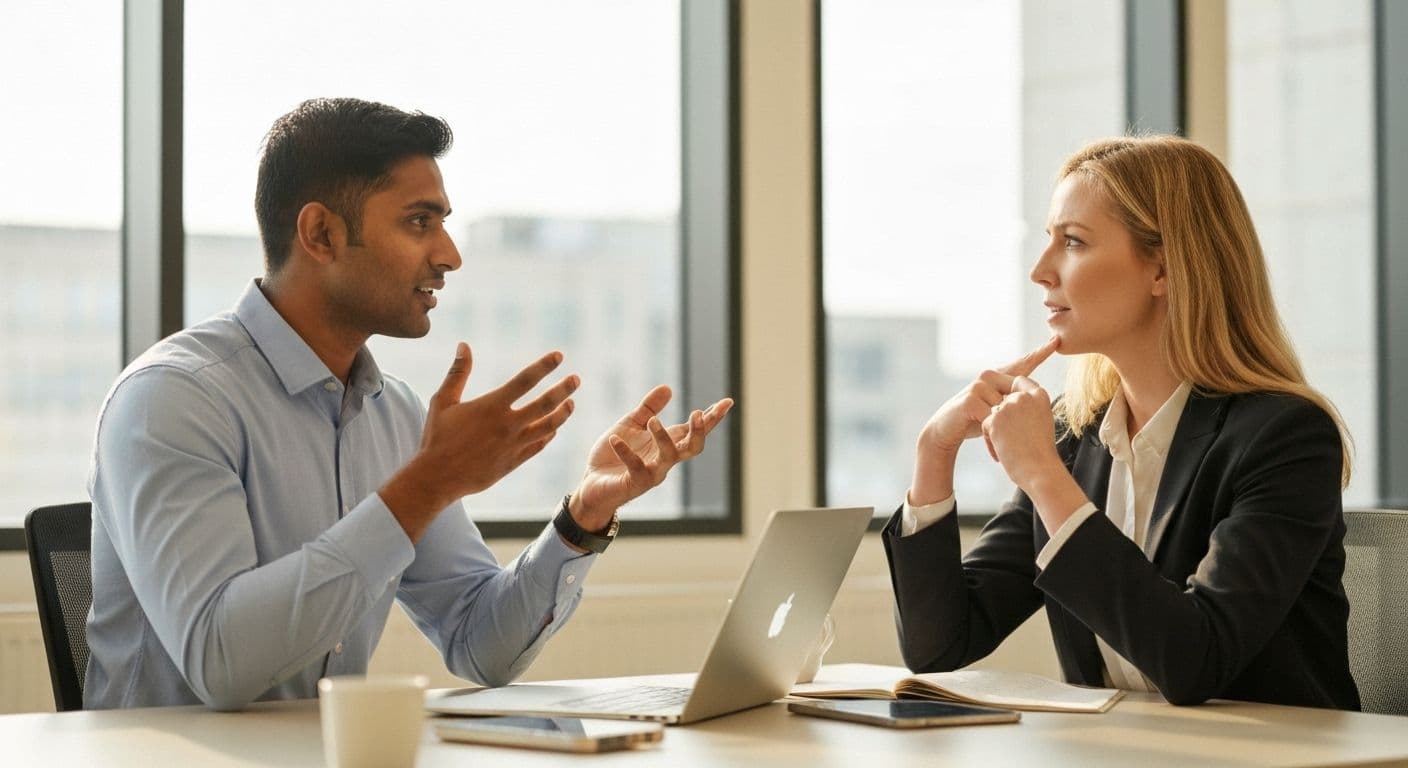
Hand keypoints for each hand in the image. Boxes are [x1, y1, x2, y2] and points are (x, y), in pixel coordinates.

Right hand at [381, 343, 577, 540]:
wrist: (437, 478)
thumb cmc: (437, 437)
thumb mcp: (442, 401)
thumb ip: (457, 373)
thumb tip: (464, 345)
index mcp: (492, 406)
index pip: (525, 380)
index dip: (544, 366)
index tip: (558, 356)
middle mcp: (507, 425)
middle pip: (545, 404)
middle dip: (563, 389)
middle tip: (576, 379)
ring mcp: (513, 445)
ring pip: (547, 427)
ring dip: (562, 414)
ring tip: (571, 403)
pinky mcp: (513, 462)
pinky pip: (538, 446)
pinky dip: (548, 435)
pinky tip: (554, 429)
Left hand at [570, 386, 733, 533]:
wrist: (591, 484)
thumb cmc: (612, 456)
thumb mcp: (631, 425)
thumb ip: (648, 408)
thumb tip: (668, 387)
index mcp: (667, 444)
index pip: (694, 430)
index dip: (712, 417)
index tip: (728, 402)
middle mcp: (665, 460)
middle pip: (693, 447)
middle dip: (699, 432)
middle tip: (698, 413)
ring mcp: (652, 473)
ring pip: (669, 457)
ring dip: (663, 438)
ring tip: (653, 421)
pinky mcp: (634, 483)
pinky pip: (635, 467)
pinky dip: (625, 452)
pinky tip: (614, 439)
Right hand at [910, 337, 1058, 505]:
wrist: (945, 430)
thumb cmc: (973, 419)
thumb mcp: (995, 409)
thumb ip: (1010, 400)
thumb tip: (1033, 397)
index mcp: (998, 376)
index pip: (1023, 364)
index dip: (1040, 353)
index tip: (1056, 340)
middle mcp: (989, 375)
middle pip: (1019, 393)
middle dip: (1017, 417)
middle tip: (1010, 432)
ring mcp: (979, 385)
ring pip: (1007, 409)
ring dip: (1003, 430)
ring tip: (994, 440)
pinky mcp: (971, 398)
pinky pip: (993, 418)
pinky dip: (993, 435)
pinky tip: (989, 444)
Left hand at [981, 375, 1089, 534]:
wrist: (1040, 470)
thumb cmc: (1041, 452)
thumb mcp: (1041, 420)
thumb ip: (1028, 406)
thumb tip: (1006, 401)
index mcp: (1040, 395)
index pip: (1019, 381)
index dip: (1011, 393)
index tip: (1013, 416)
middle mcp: (1025, 396)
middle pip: (1002, 400)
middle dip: (1003, 420)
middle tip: (1015, 441)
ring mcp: (1009, 406)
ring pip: (992, 413)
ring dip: (997, 431)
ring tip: (1009, 449)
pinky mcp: (995, 418)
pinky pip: (985, 425)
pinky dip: (990, 441)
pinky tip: (1001, 454)